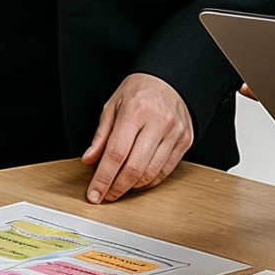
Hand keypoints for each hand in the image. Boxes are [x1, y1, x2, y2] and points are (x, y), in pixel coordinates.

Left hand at [82, 73, 194, 202]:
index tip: (94, 193)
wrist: (169, 80)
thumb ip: (101, 135)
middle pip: (134, 167)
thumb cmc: (139, 91)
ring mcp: (174, 132)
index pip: (116, 153)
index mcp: (135, 110)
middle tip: (106, 195)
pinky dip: (150, 180)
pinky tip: (138, 180)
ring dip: (133, 186)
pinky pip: (166, 170)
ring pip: (151, 172)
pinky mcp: (185, 140)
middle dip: (117, 187)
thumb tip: (89, 160)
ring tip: (120, 186)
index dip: (103, 178)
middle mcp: (158, 122)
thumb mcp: (112, 106)